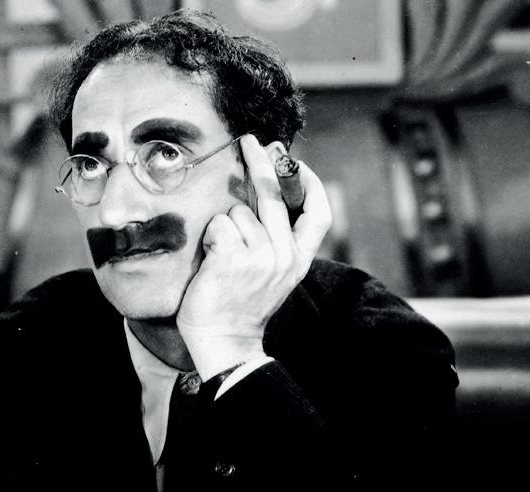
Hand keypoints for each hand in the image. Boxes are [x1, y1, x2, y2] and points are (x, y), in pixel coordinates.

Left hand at [176, 134, 331, 379]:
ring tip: (220, 258)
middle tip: (249, 140)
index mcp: (299, 259)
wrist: (225, 343)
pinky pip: (218, 226)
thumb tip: (264, 201)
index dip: (311, 183)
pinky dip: (210, 237)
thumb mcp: (270, 276)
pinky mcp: (234, 258)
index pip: (319, 214)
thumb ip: (274, 242)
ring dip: (223, 227)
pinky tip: (211, 261)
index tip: (298, 162)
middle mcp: (285, 256)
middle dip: (260, 160)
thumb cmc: (238, 307)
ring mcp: (261, 256)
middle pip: (274, 194)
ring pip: (238, 213)